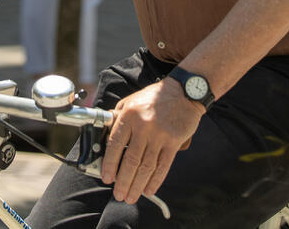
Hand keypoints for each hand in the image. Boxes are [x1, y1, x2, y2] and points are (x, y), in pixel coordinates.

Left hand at [101, 77, 203, 204]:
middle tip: (118, 194)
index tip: (106, 177)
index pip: (115, 144)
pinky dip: (155, 181)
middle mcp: (143, 126)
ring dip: (137, 185)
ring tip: (130, 197)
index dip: (109, 164)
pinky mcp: (174, 142)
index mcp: (129, 115)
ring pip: (146, 167)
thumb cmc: (154, 97)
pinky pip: (163, 166)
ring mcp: (160, 135)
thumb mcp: (130, 101)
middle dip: (122, 181)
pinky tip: (148, 190)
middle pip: (130, 160)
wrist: (183, 92)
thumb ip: (118, 117)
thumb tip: (105, 134)